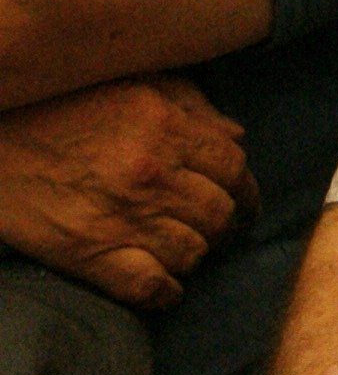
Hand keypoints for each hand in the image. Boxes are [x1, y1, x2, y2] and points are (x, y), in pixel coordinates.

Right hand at [0, 76, 254, 309]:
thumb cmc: (58, 106)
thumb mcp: (130, 83)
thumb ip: (189, 103)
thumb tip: (236, 135)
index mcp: (164, 127)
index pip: (233, 167)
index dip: (242, 186)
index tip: (239, 197)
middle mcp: (151, 174)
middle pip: (220, 213)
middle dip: (222, 222)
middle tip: (211, 226)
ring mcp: (122, 217)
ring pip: (193, 251)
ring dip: (193, 252)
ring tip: (180, 246)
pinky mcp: (90, 253)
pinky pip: (151, 286)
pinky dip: (164, 291)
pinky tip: (164, 284)